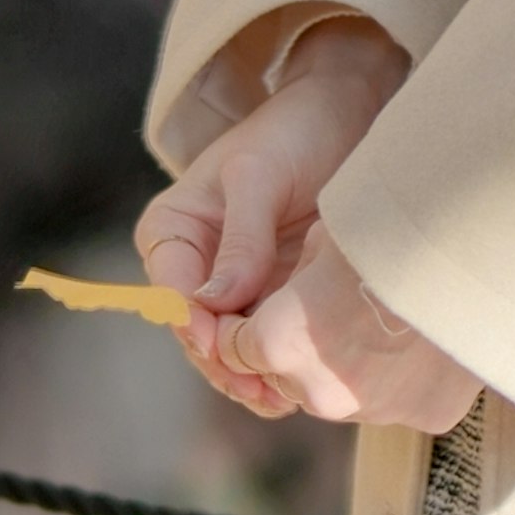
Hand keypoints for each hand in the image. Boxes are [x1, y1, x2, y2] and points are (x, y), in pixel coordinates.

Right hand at [139, 17, 411, 384]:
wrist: (344, 116)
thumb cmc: (293, 132)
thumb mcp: (260, 176)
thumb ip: (241, 239)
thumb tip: (215, 304)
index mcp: (173, 230)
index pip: (170, 291)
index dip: (194, 325)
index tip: (223, 346)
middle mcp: (194, 266)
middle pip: (197, 332)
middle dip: (225, 362)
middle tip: (262, 389)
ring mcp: (235, 287)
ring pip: (230, 347)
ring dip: (251, 375)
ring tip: (283, 397)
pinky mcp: (273, 297)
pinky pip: (266, 341)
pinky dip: (277, 365)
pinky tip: (299, 385)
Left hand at [190, 227, 478, 434]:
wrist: (478, 250)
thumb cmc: (391, 228)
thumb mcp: (324, 237)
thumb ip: (289, 279)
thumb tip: (283, 295)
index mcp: (279, 343)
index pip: (236, 348)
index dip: (245, 322)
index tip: (266, 303)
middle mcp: (318, 392)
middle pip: (289, 377)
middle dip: (298, 348)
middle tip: (332, 304)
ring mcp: (375, 411)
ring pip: (342, 393)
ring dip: (348, 366)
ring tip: (383, 316)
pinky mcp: (424, 416)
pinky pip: (400, 399)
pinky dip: (405, 376)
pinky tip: (426, 332)